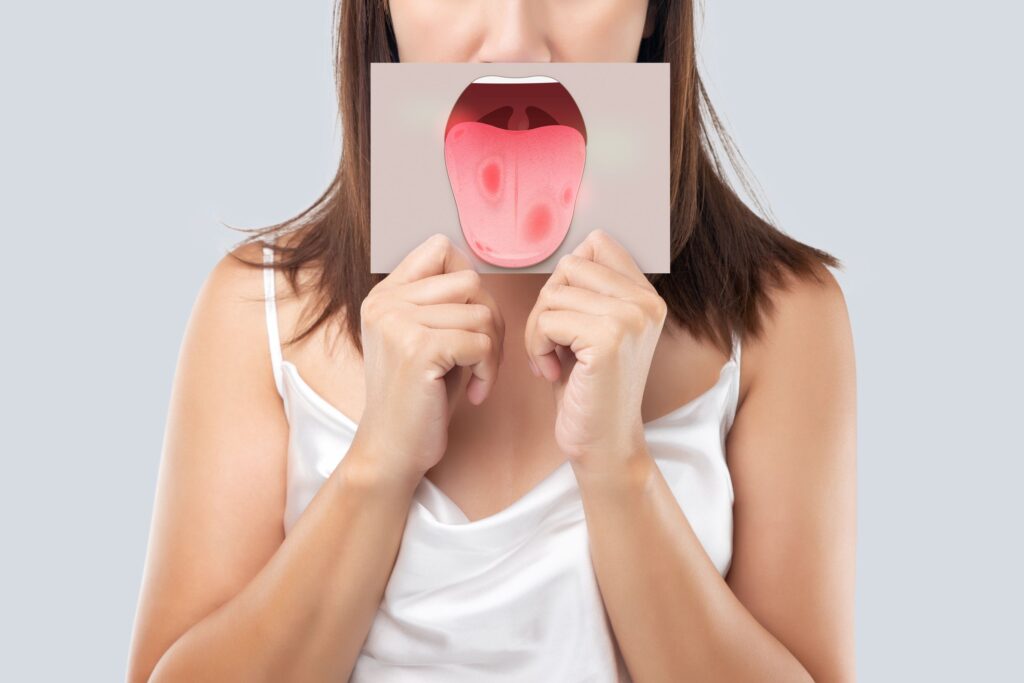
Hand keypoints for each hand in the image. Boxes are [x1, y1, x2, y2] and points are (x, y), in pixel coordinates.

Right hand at [351, 234, 505, 486]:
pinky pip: (481, 342)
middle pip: (470, 281)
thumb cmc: (418, 399)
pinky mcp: (418, 348)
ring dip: (492, 351)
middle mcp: (386, 302)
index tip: (470, 321)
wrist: (392, 451)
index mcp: (385, 295)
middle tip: (482, 358)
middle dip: (489, 320)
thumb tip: (479, 272)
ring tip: (477, 379)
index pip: (441, 249)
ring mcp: (398, 322)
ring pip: (482, 313)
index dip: (470, 282)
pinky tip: (473, 394)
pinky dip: (488, 370)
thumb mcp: (425, 339)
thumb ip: (443, 303)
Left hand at [524, 229, 666, 472]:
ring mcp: (630, 319)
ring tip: (551, 360)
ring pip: (553, 293)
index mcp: (646, 296)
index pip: (597, 243)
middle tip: (551, 343)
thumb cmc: (588, 389)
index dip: (566, 277)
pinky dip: (537, 346)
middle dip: (546, 304)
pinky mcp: (609, 339)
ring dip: (538, 329)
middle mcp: (646, 302)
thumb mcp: (593, 330)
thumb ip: (589, 291)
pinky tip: (551, 372)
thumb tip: (567, 255)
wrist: (604, 444)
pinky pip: (547, 320)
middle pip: (569, 266)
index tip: (566, 315)